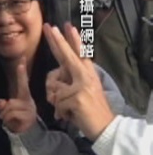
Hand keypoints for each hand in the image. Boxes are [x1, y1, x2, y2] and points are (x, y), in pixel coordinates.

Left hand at [0, 58, 37, 133]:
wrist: (27, 133)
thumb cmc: (16, 119)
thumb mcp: (7, 111)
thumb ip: (2, 105)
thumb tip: (1, 102)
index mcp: (24, 97)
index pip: (23, 82)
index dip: (22, 72)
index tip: (22, 59)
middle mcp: (28, 101)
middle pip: (10, 102)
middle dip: (4, 110)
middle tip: (5, 116)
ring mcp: (30, 110)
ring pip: (10, 108)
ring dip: (5, 116)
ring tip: (9, 121)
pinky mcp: (29, 118)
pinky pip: (13, 115)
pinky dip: (8, 121)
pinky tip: (14, 124)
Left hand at [43, 23, 114, 140]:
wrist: (105, 128)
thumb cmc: (89, 111)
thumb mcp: (78, 94)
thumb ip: (66, 85)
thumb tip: (52, 81)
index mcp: (87, 75)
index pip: (78, 54)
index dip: (73, 40)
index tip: (68, 26)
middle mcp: (86, 77)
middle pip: (67, 56)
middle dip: (57, 40)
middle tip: (49, 27)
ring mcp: (82, 86)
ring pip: (55, 88)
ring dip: (57, 103)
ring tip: (70, 110)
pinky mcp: (77, 97)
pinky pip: (57, 103)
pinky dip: (61, 113)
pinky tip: (72, 116)